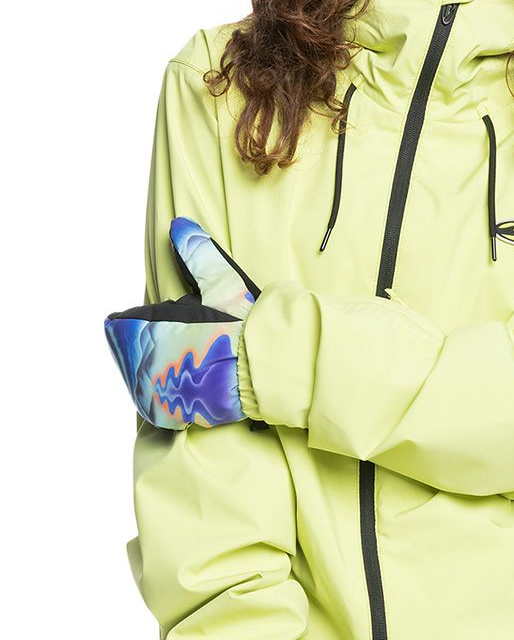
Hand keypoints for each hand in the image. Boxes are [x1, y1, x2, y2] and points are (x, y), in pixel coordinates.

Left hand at [104, 216, 260, 429]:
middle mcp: (144, 366)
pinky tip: (183, 382)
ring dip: (154, 367)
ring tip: (188, 361)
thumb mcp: (222, 284)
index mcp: (149, 333)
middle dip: (149, 344)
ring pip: (138, 375)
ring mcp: (153, 394)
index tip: (166, 322)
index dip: (140, 321)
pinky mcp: (166, 414)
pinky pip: (151, 401)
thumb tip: (178, 225)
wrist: (267, 374)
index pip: (119, 325)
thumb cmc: (246, 328)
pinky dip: (163, 391)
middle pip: (129, 351)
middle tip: (187, 343)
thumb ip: (196, 253)